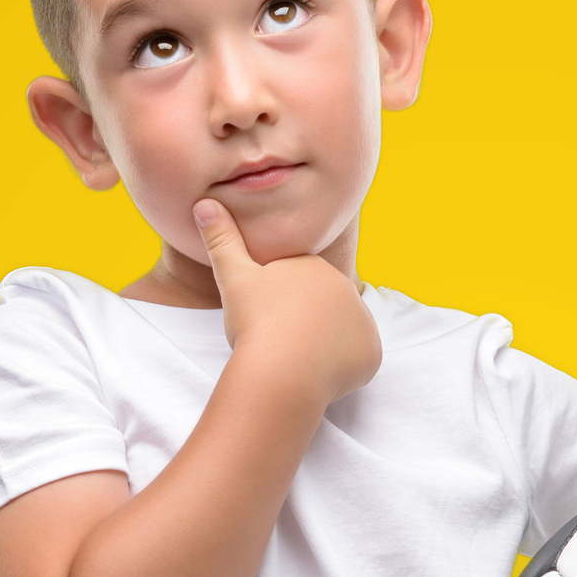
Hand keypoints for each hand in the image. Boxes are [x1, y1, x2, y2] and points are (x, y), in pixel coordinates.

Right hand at [194, 198, 381, 403]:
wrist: (280, 371)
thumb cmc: (254, 324)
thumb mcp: (233, 278)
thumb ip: (222, 240)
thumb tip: (204, 203)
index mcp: (315, 267)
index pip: (299, 286)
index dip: (279, 306)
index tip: (265, 321)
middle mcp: (346, 288)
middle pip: (322, 309)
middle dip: (303, 324)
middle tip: (279, 342)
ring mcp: (363, 321)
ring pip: (340, 334)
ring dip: (323, 345)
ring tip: (296, 358)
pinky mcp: (372, 353)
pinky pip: (358, 359)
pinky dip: (341, 368)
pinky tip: (318, 373)